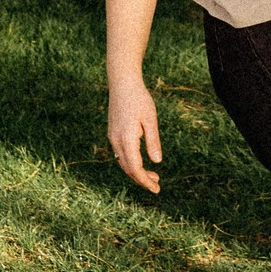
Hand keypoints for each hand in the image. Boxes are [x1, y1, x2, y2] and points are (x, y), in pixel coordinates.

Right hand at [108, 74, 162, 191]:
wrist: (122, 83)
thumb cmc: (139, 99)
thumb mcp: (150, 119)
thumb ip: (153, 141)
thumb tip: (157, 162)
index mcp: (126, 139)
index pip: (135, 168)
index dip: (145, 181)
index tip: (156, 188)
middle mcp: (116, 141)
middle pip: (128, 169)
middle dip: (142, 180)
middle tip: (157, 185)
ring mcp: (113, 137)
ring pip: (123, 163)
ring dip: (136, 172)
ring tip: (153, 176)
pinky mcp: (113, 133)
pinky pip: (120, 154)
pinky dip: (130, 163)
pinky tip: (141, 162)